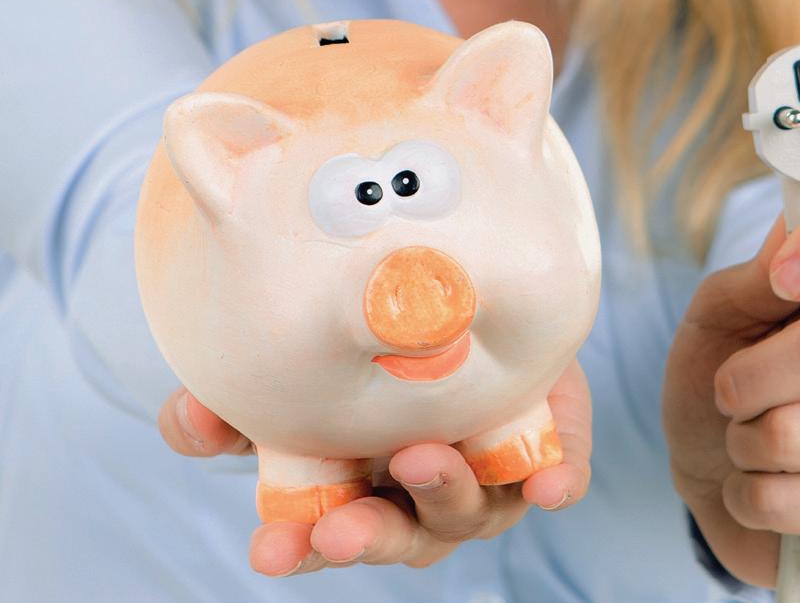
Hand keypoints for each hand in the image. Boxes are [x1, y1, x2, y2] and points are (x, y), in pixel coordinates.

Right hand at [158, 359, 591, 575]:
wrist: (466, 304)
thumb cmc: (370, 357)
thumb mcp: (298, 371)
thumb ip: (241, 400)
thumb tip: (187, 420)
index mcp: (359, 490)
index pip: (323, 533)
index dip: (298, 546)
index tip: (268, 550)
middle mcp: (422, 498)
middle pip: (400, 535)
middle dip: (370, 536)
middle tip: (340, 528)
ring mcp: (486, 478)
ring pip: (471, 508)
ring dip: (446, 494)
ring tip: (421, 458)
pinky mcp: (546, 442)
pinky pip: (557, 468)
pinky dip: (556, 476)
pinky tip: (552, 486)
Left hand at [663, 195, 799, 597]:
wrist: (713, 479)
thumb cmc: (723, 385)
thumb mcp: (717, 321)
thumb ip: (753, 276)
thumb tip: (794, 229)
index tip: (782, 276)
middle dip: (744, 378)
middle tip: (732, 392)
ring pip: (792, 433)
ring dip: (742, 442)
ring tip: (752, 444)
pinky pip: (788, 500)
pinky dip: (748, 496)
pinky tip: (766, 490)